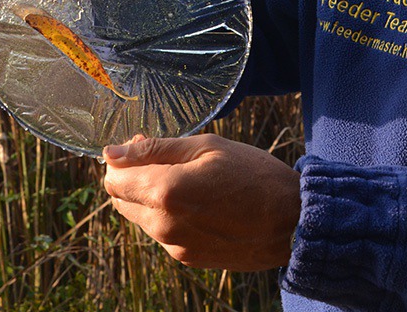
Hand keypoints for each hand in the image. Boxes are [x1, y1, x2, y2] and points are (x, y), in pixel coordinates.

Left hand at [102, 133, 300, 270]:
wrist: (293, 222)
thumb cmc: (254, 175)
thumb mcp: (206, 147)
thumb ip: (155, 149)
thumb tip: (113, 152)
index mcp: (166, 191)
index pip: (114, 179)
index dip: (122, 161)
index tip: (141, 148)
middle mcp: (163, 224)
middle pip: (120, 200)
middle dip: (133, 178)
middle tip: (165, 159)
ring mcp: (175, 245)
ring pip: (140, 218)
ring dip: (151, 198)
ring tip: (189, 180)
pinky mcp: (188, 258)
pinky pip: (162, 233)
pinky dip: (169, 215)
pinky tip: (200, 202)